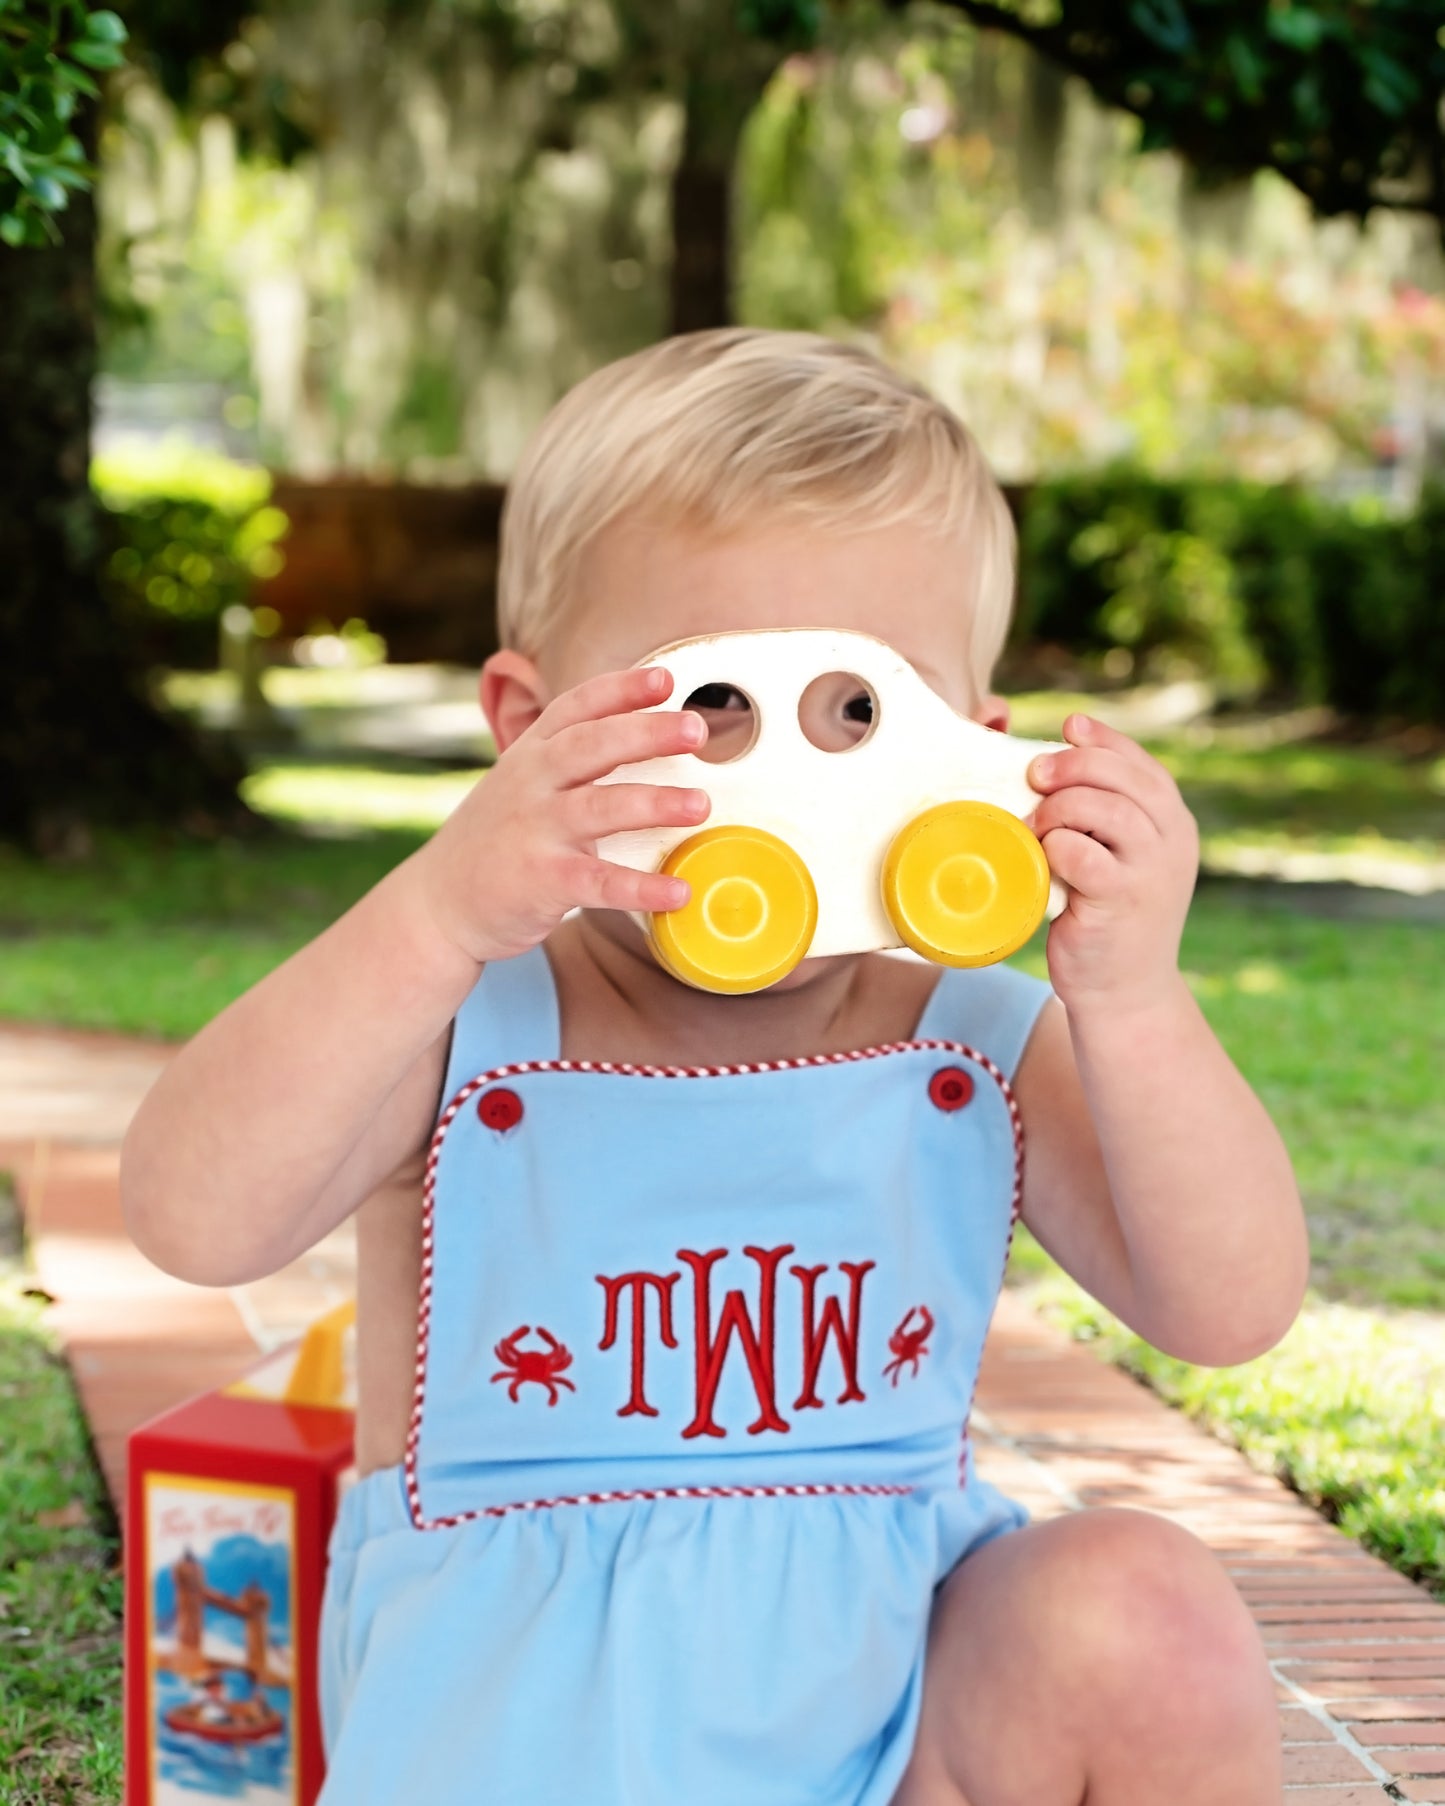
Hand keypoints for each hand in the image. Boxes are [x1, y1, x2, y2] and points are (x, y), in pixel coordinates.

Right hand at [413, 666, 711, 964]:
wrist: (439, 902)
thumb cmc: (499, 838)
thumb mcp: (523, 782)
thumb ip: (571, 758)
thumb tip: (646, 730)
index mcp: (532, 753)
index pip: (576, 707)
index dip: (620, 689)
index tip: (665, 677)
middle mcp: (531, 784)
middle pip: (591, 746)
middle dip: (646, 733)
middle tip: (696, 729)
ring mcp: (534, 831)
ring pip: (599, 808)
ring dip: (653, 803)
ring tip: (700, 805)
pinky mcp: (541, 881)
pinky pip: (598, 882)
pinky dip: (640, 887)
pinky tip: (678, 891)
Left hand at [1026, 714, 1198, 1017]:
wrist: (1126, 991)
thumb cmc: (1109, 917)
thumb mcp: (1121, 858)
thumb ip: (1106, 814)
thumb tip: (1056, 759)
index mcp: (1174, 822)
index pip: (1141, 762)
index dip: (1102, 738)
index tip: (1068, 728)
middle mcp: (1172, 840)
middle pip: (1120, 775)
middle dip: (1070, 764)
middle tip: (1035, 775)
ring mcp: (1151, 870)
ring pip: (1102, 807)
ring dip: (1058, 807)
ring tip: (1037, 826)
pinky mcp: (1120, 899)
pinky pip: (1079, 852)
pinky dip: (1053, 848)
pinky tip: (1044, 860)